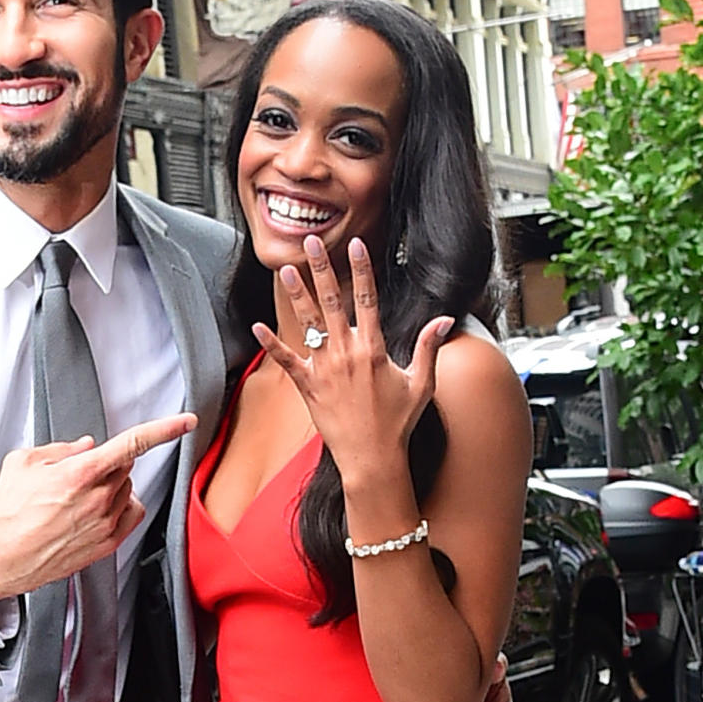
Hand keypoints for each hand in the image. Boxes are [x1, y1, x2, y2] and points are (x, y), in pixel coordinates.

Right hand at [0, 412, 196, 602]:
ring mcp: (106, 523)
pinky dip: (121, 506)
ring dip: (111, 486)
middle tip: (77, 474)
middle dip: (107, 463)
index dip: (165, 429)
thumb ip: (61, 448)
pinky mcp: (108, 543)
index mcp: (80, 473)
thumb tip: (86, 446)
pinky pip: (131, 512)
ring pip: (128, 488)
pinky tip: (98, 510)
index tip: (186, 420)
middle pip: (125, 465)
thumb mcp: (23, 463)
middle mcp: (99, 498)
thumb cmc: (9, 512)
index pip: (133, 443)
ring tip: (76, 498)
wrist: (3, 558)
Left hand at [253, 236, 453, 484]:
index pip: (367, 299)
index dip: (361, 270)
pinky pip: (285, 361)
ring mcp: (324, 369)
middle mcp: (347, 354)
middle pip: (332, 302)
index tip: (355, 245)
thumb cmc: (398, 423)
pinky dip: (271, 343)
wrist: (372, 459)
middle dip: (321, 269)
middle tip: (311, 242)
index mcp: (374, 350)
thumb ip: (429, 347)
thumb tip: (444, 319)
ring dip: (297, 295)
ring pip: (308, 324)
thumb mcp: (422, 383)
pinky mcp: (307, 387)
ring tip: (287, 269)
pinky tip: (258, 326)